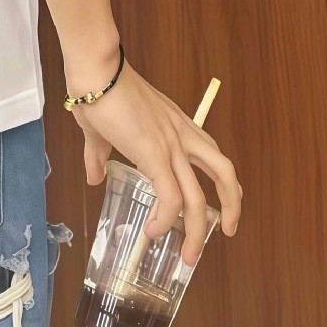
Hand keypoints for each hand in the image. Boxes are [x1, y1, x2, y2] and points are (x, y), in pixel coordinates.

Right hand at [70, 64, 240, 266]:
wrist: (95, 72)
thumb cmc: (98, 90)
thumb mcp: (102, 129)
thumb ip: (100, 154)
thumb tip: (94, 176)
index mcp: (176, 125)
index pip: (212, 155)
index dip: (222, 182)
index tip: (219, 206)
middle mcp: (181, 135)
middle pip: (223, 174)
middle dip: (231, 206)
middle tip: (227, 231)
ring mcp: (170, 145)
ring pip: (198, 196)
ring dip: (197, 230)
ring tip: (189, 254)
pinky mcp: (153, 154)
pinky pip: (169, 197)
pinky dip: (164, 220)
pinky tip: (153, 232)